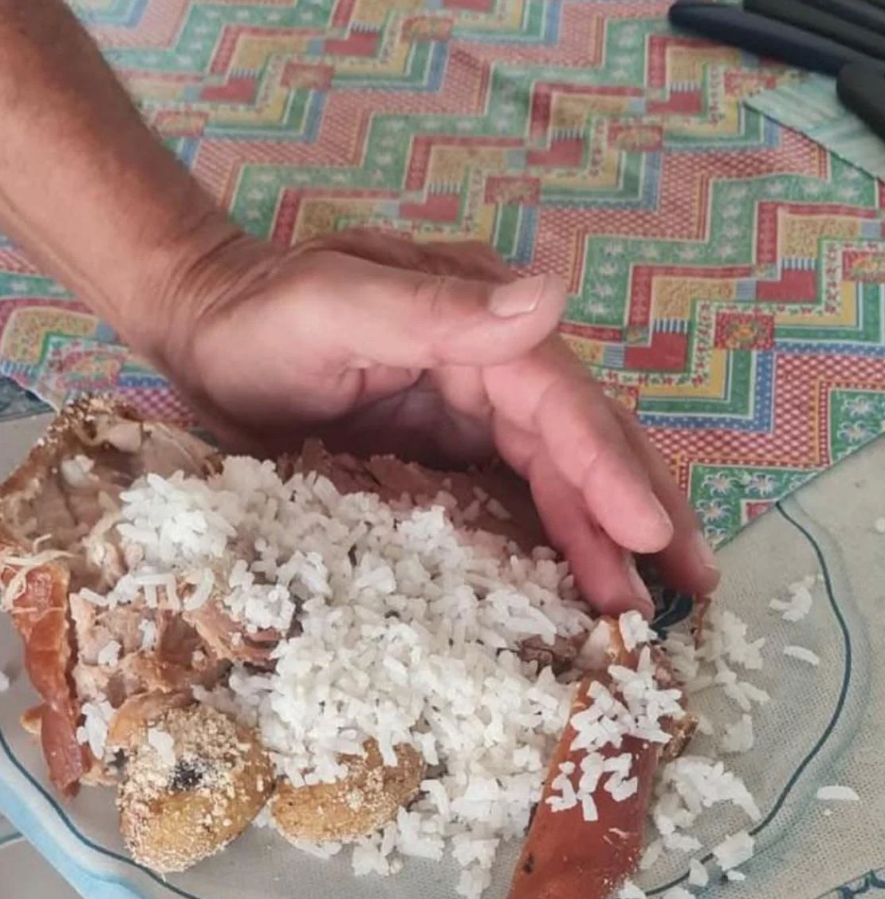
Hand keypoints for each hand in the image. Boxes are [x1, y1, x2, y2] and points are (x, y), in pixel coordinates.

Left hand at [155, 223, 719, 616]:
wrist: (206, 333)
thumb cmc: (258, 319)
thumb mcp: (335, 304)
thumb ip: (436, 308)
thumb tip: (553, 295)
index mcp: (474, 325)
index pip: (557, 399)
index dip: (605, 466)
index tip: (650, 536)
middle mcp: (492, 364)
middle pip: (582, 438)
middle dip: (638, 508)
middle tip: (693, 584)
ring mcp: (474, 409)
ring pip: (561, 472)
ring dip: (609, 534)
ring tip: (654, 603)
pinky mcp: (452, 448)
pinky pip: (519, 494)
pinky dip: (560, 536)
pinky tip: (587, 580)